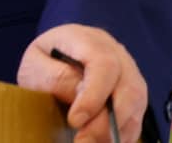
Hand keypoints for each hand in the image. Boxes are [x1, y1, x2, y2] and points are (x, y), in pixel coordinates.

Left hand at [18, 24, 146, 142]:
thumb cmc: (42, 65)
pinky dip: (122, 136)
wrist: (51, 66)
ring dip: (116, 132)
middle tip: (82, 141)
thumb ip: (55, 77)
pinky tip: (101, 142)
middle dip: (107, 121)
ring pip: (136, 105)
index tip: (75, 120)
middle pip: (128, 87)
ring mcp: (128, 73)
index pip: (104, 63)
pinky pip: (136, 119)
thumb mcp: (34, 66)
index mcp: (88, 39)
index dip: (94, 95)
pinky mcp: (133, 95)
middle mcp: (115, 52)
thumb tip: (80, 93)